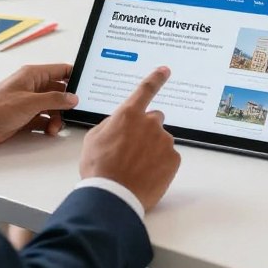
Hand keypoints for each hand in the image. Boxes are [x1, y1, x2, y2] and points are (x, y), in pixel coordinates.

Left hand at [0, 63, 76, 146]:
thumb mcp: (31, 102)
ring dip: (57, 117)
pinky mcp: (25, 116)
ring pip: (52, 107)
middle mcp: (32, 86)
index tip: (86, 86)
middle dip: (67, 102)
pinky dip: (48, 125)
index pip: (61, 71)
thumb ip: (55, 99)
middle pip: (59, 91)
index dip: (74, 77)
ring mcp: (28, 102)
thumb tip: (72, 98)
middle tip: (74, 111)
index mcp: (33, 75)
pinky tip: (49, 131)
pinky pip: (43, 119)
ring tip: (55, 126)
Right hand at [79, 66, 180, 212]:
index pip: (145, 90)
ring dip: (152, 149)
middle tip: (133, 149)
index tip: (165, 70)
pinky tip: (146, 174)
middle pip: (154, 119)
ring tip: (136, 167)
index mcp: (129, 114)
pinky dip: (160, 164)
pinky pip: (168, 157)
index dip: (156, 78)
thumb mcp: (94, 139)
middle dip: (146, 129)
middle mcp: (150, 123)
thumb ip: (111, 124)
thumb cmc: (99, 168)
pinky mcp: (174, 159)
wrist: (113, 196)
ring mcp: (164, 141)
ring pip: (160, 140)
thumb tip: (119, 123)